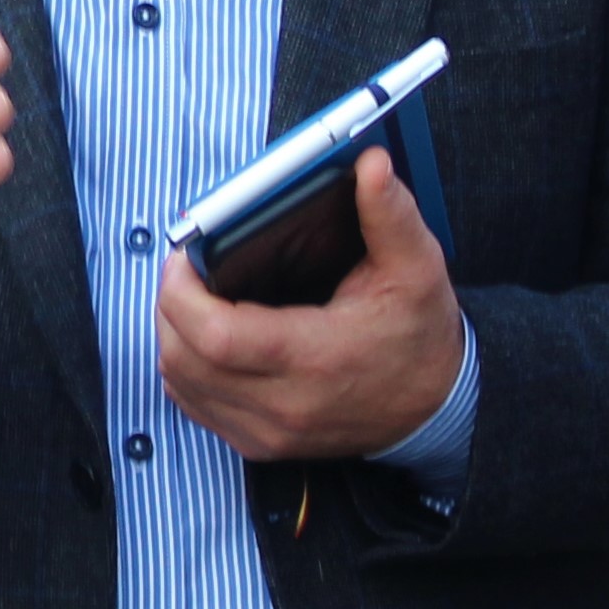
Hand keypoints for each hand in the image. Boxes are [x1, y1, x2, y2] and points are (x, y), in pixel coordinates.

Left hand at [153, 149, 465, 463]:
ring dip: (173, 334)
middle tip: (185, 265)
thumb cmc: (421, 333)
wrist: (438, 406)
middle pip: (184, 358)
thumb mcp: (416, 267)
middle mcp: (286, 403)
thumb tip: (371, 165)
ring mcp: (269, 431)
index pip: (215, 336)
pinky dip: (185, 367)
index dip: (181, 292)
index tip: (185, 255)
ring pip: (180, 383)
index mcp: (317, 356)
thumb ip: (390, 214)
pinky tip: (203, 335)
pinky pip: (193, 405)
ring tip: (193, 294)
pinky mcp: (260, 443)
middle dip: (170, 304)